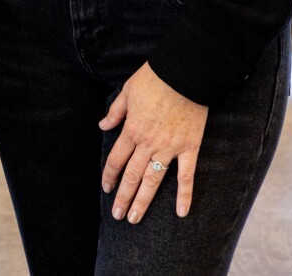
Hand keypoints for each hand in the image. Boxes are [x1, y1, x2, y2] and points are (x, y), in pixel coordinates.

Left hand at [99, 62, 207, 223]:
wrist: (184, 73)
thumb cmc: (154, 78)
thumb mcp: (128, 90)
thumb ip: (116, 111)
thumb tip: (103, 126)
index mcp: (132, 129)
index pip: (116, 159)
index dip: (109, 176)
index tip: (106, 190)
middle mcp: (148, 143)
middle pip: (132, 175)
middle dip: (123, 197)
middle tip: (118, 216)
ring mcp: (169, 148)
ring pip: (153, 180)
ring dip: (143, 201)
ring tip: (135, 219)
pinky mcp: (189, 147)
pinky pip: (186, 176)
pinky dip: (185, 195)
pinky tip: (181, 213)